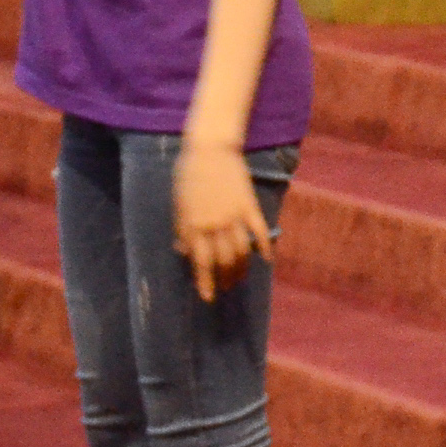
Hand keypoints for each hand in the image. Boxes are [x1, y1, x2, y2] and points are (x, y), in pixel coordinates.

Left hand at [171, 146, 272, 300]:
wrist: (209, 150)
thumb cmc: (187, 176)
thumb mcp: (178, 205)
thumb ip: (183, 229)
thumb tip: (184, 251)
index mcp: (192, 226)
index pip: (200, 262)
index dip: (205, 282)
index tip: (208, 296)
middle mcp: (213, 225)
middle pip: (223, 260)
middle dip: (226, 278)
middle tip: (229, 288)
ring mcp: (233, 216)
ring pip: (242, 250)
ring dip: (243, 268)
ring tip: (242, 278)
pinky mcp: (249, 205)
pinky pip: (259, 230)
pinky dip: (264, 246)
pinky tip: (267, 258)